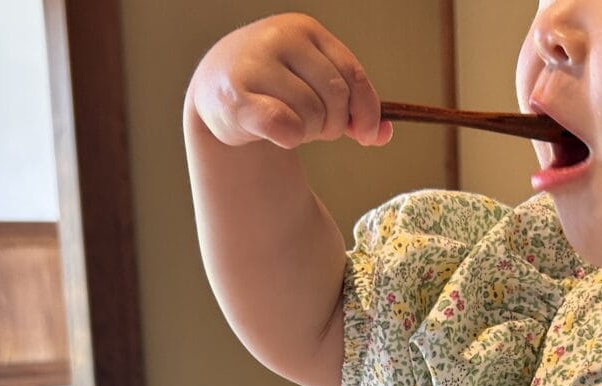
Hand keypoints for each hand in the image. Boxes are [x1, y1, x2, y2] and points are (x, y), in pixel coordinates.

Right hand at [188, 13, 391, 149]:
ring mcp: (255, 65)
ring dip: (309, 133)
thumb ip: (351, 106)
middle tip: (317, 129)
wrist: (216, 89)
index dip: (367, 112)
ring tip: (291, 125)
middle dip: (334, 125)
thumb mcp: (315, 84)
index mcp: (305, 30)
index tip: (368, 135)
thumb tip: (385, 133)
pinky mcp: (237, 97)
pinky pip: (285, 128)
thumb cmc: (275, 87)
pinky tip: (278, 133)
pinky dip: (289, 138)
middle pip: (336, 99)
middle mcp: (280, 38)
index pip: (353, 76)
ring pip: (312, 117)